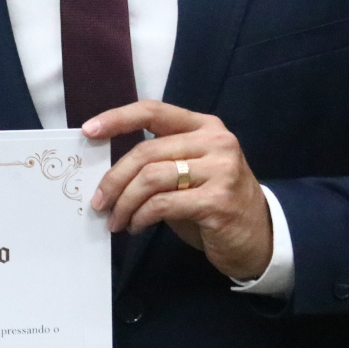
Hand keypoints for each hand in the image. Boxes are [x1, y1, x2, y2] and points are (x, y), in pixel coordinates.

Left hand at [85, 101, 272, 282]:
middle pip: (146, 151)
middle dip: (114, 178)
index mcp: (205, 126)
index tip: (88, 131)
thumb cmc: (215, 203)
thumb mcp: (189, 173)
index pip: (153, 110)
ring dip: (125, 202)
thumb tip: (108, 172)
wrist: (260, 237)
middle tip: (98, 202)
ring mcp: (221, 170)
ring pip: (151, 178)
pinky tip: (136, 227)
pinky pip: (163, 204)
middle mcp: (216, 142)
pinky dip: (141, 217)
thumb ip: (159, 163)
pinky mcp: (218, 201)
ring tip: (116, 221)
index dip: (117, 118)